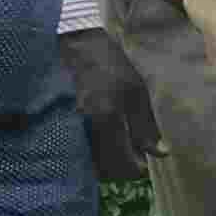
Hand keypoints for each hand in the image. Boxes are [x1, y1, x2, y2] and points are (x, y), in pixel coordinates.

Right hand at [59, 24, 157, 182]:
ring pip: (88, 165)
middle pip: (106, 171)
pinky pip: (73, 153)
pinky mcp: (54, 126)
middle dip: (122, 167)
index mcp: (106, 118)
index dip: (139, 165)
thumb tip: (161, 154)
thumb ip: (146, 125)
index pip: (125, 165)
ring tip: (115, 146)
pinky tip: (97, 141)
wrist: (71, 45)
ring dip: (105, 163)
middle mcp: (83, 128)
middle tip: (132, 152)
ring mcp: (65, 129)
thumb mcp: (135, 90)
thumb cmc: (108, 63)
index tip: (145, 157)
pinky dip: (88, 155)